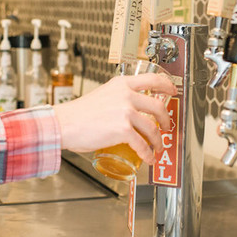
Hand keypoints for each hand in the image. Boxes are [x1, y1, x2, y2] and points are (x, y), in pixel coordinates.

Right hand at [53, 73, 176, 164]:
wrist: (64, 124)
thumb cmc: (79, 113)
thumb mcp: (103, 95)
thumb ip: (118, 97)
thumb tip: (130, 107)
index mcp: (121, 84)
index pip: (152, 79)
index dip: (167, 86)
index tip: (172, 92)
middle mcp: (126, 95)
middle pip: (158, 106)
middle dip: (167, 119)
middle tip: (166, 126)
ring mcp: (125, 112)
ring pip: (153, 127)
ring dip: (158, 140)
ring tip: (158, 147)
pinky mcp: (122, 129)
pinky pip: (142, 144)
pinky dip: (147, 153)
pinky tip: (148, 157)